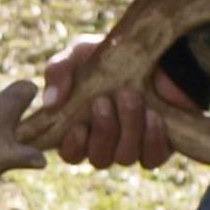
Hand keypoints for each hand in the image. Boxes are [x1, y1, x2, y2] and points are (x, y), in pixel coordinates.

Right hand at [32, 34, 199, 170]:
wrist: (150, 50)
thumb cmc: (105, 56)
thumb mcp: (77, 55)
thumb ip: (58, 73)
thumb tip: (50, 103)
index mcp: (79, 127)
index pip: (71, 153)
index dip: (73, 147)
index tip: (78, 126)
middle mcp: (105, 144)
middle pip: (100, 158)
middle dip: (103, 130)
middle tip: (105, 100)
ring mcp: (132, 147)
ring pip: (125, 157)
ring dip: (128, 129)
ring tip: (131, 97)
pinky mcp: (158, 146)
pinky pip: (152, 157)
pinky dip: (152, 138)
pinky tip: (153, 116)